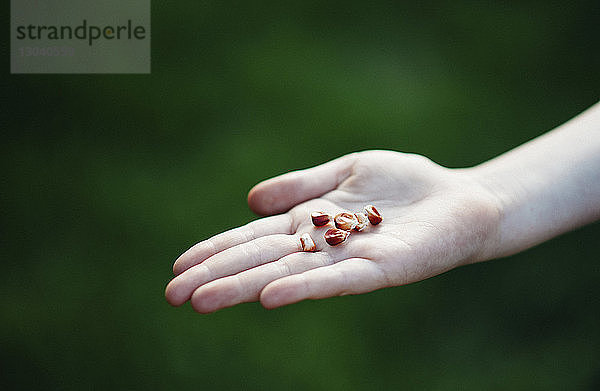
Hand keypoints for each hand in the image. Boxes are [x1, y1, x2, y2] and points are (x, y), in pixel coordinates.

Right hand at [165, 150, 500, 312]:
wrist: (460, 200)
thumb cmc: (405, 185)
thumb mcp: (347, 170)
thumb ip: (302, 185)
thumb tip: (250, 201)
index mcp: (310, 221)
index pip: (253, 238)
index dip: (215, 251)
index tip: (177, 267)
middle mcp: (322, 246)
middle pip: (262, 261)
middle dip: (217, 277)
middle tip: (173, 296)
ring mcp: (349, 259)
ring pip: (289, 275)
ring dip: (246, 288)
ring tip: (203, 301)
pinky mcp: (383, 267)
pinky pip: (338, 280)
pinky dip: (303, 289)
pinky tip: (271, 297)